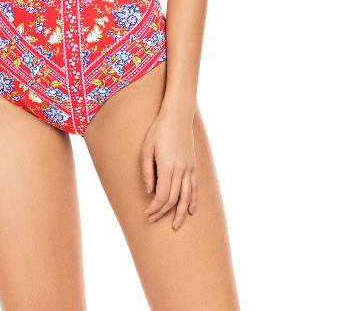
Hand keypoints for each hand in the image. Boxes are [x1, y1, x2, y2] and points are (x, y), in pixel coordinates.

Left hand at [140, 106, 198, 229]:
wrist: (177, 116)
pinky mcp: (193, 165)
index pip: (163, 196)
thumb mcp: (146, 148)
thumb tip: (150, 191)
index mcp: (168, 167)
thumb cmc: (158, 130)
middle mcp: (181, 170)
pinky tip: (190, 210)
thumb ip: (147, 171)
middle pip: (174, 199)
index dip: (154, 207)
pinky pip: (195, 187)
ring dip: (181, 213)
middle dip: (162, 212)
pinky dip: (193, 200)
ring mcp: (189, 168)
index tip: (146, 212)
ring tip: (176, 225)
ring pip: (187, 197)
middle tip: (152, 219)